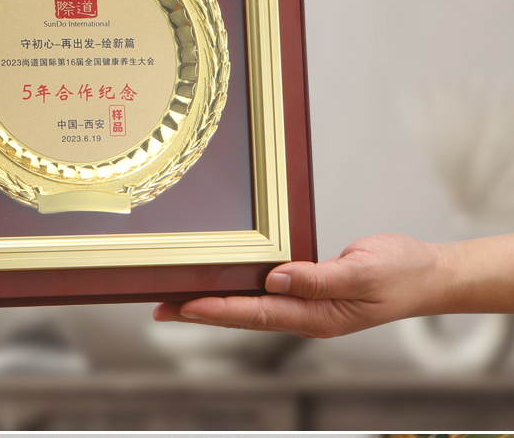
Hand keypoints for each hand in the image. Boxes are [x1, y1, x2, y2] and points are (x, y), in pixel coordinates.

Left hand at [153, 234, 445, 337]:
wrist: (428, 274)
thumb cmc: (400, 273)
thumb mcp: (362, 273)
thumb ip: (319, 278)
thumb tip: (276, 279)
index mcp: (317, 316)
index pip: (256, 314)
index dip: (218, 310)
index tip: (183, 306)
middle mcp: (307, 316)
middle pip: (244, 316)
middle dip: (202, 312)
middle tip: (161, 307)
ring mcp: (310, 306)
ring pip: (253, 306)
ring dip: (217, 302)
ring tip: (180, 297)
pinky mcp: (313, 291)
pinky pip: (269, 293)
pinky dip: (243, 289)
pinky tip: (228, 282)